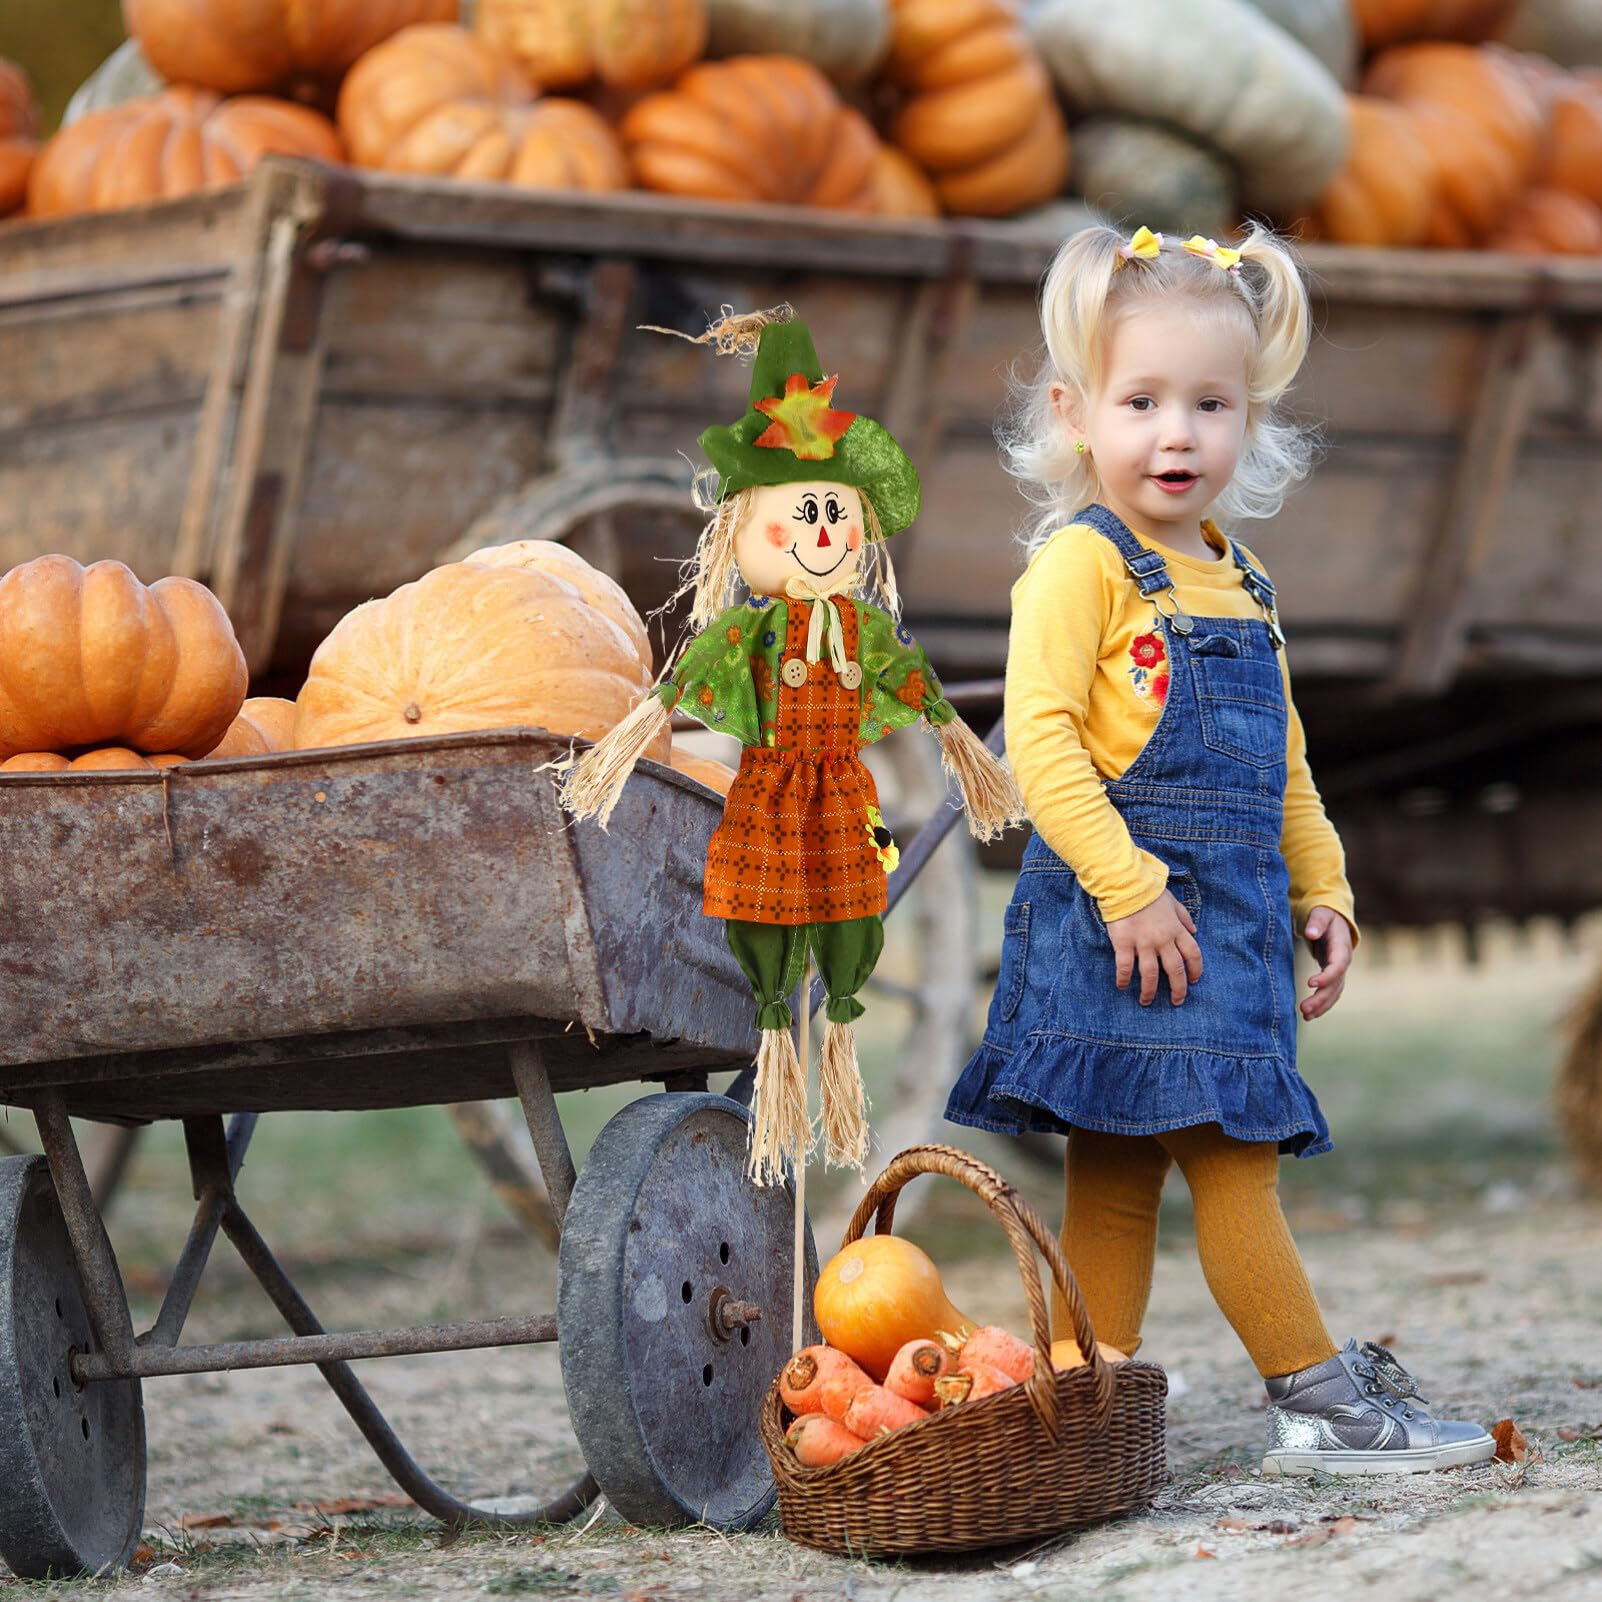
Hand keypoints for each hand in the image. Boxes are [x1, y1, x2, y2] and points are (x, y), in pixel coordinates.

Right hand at [1106, 890, 1202, 1005]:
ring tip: (1146, 1001)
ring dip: (1150, 991)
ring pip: (1151, 974)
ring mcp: (1143, 943)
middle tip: (1176, 1001)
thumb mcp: (1173, 902)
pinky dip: (1124, 978)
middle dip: (1178, 989)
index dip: (1196, 970)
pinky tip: (1122, 986)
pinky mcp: (1124, 942)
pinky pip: (1125, 966)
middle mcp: (1163, 940)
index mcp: (1176, 930)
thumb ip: (1184, 917)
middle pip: (1175, 970)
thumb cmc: (1150, 892)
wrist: (1127, 883)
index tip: (1194, 980)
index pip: (1193, 954)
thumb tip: (1195, 930)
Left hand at [1300, 907, 1352, 1020]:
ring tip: (1305, 1016)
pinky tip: (1309, 1015)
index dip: (1327, 976)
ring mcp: (1339, 971)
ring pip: (1334, 993)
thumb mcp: (1321, 914)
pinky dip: (1322, 1005)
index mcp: (1342, 948)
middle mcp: (1343, 962)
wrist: (1335, 920)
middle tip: (1304, 1009)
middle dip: (1321, 998)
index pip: (1338, 966)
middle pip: (1335, 985)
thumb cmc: (1325, 915)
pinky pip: (1330, 993)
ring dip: (1321, 1006)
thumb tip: (1310, 933)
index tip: (1311, 983)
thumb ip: (1316, 923)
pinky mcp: (1333, 976)